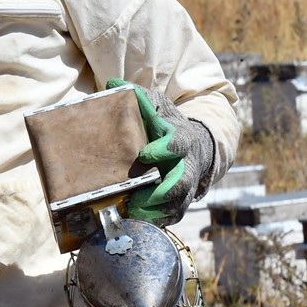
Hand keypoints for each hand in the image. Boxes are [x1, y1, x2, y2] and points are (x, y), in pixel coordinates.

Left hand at [106, 79, 216, 225]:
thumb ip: (136, 97)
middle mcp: (189, 164)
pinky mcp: (183, 199)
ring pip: (179, 203)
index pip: (179, 144)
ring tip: (133, 213)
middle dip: (161, 192)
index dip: (164, 150)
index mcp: (182, 137)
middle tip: (136, 198)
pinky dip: (159, 220)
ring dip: (156, 210)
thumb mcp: (155, 105)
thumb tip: (112, 84)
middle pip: (182, 182)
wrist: (193, 141)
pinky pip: (175, 214)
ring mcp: (188, 184)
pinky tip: (139, 222)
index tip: (144, 155)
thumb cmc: (165, 122)